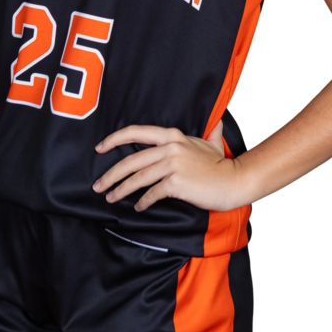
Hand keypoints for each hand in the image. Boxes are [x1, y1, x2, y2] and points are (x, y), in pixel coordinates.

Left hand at [92, 120, 240, 212]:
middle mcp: (170, 147)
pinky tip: (138, 208)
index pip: (136, 132)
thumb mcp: (211, 142)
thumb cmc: (219, 164)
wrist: (233, 181)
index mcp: (172, 135)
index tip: (100, 147)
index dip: (115, 139)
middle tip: (98, 185)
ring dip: (121, 190)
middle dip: (111, 174)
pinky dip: (143, 202)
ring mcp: (173, 165)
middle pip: (131, 160)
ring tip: (111, 198)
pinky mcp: (176, 183)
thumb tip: (216, 123)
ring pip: (138, 178)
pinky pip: (152, 194)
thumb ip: (209, 132)